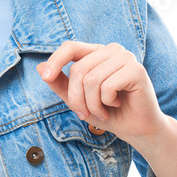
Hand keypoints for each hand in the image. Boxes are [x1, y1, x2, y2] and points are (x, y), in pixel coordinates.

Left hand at [37, 41, 170, 146]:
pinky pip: (106, 86)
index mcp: (97, 52)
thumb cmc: (109, 112)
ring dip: (92, 103)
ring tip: (103, 110)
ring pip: (91, 79)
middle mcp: (111, 50)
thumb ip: (60, 83)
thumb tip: (39, 67)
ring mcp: (125, 57)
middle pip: (78, 69)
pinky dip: (106, 102)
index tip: (46, 77)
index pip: (70, 47)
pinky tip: (117, 103)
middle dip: (77, 98)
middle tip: (86, 113)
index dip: (55, 60)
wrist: (136, 129)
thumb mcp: (78, 100)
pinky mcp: (136, 69)